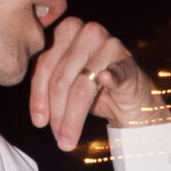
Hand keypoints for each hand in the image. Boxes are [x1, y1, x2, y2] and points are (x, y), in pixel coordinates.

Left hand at [29, 14, 168, 151]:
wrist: (132, 100)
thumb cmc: (95, 90)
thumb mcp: (67, 83)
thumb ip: (48, 84)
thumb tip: (38, 114)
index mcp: (69, 30)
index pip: (45, 64)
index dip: (38, 96)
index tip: (39, 122)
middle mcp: (89, 32)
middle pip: (62, 78)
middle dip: (57, 112)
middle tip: (57, 137)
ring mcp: (111, 47)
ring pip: (82, 86)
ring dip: (73, 118)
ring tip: (68, 140)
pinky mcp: (128, 65)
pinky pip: (116, 74)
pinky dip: (111, 78)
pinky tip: (106, 80)